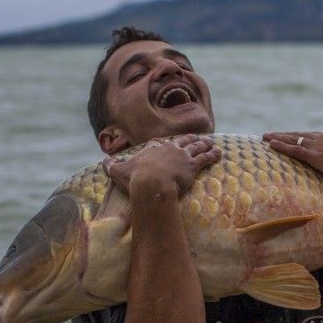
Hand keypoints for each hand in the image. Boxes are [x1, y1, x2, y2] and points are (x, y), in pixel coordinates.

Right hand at [104, 134, 220, 198]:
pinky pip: (206, 158)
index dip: (167, 143)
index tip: (172, 142)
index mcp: (153, 148)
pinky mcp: (192, 166)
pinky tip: (219, 153)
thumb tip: (103, 162)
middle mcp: (169, 148)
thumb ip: (112, 166)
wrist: (151, 185)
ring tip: (211, 142)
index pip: (162, 142)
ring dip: (205, 144)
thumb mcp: (119, 171)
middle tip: (199, 137)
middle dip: (191, 139)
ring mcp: (182, 156)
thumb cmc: (134, 179)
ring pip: (196, 147)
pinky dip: (213, 155)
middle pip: (183, 141)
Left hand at [263, 130, 322, 187]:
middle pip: (299, 135)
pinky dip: (281, 146)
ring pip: (293, 140)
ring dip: (278, 138)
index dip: (299, 137)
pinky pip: (294, 149)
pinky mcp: (316, 156)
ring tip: (265, 137)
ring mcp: (319, 146)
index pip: (312, 136)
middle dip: (284, 134)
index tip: (290, 137)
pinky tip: (271, 144)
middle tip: (270, 134)